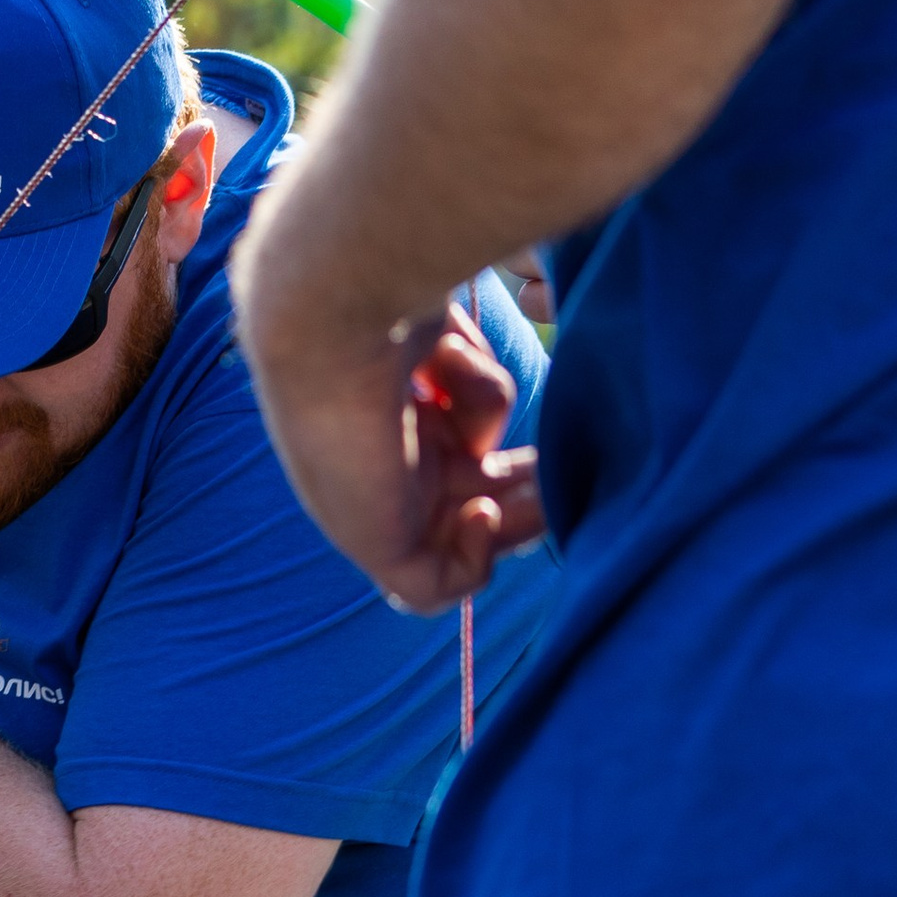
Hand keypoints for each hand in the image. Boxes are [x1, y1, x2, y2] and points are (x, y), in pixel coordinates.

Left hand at [238, 285, 545, 614]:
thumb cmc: (388, 308)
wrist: (333, 312)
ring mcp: (374, 505)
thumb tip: (482, 445)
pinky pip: (432, 588)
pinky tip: (482, 511)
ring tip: (540, 492)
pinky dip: (475, 560)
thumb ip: (472, 392)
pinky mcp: (371, 542)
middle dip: (523, 491)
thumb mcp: (447, 347)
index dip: (506, 458)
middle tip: (563, 476)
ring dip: (513, 524)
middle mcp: (383, 461)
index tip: (541, 443)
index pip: (458, 458)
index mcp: (396, 413)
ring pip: (460, 541)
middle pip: (466, 501)